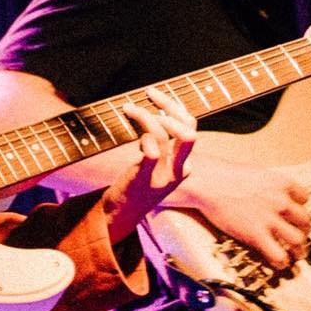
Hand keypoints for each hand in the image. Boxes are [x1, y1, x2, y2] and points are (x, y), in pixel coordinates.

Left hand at [100, 87, 199, 245]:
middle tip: (149, 94)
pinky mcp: (146, 179)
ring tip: (128, 108)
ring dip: (145, 115)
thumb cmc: (135, 185)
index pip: (190, 126)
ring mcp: (164, 175)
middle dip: (170, 105)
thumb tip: (157, 113)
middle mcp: (179, 169)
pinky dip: (144, 136)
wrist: (120, 216)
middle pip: (188, 128)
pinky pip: (152, 151)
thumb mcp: (155, 165)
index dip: (174, 105)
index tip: (155, 95)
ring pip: (165, 134)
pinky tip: (133, 137)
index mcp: (184, 164)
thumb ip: (161, 144)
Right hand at [168, 154, 310, 270]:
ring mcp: (270, 219)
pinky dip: (282, 262)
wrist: (207, 182)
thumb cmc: (225, 175)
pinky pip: (279, 255)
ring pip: (298, 240)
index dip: (300, 207)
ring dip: (298, 250)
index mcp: (281, 182)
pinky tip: (279, 262)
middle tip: (296, 236)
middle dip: (303, 230)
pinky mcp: (257, 235)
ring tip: (295, 255)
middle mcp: (281, 201)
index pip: (305, 197)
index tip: (294, 214)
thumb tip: (272, 196)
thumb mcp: (256, 173)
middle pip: (306, 220)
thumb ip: (270, 185)